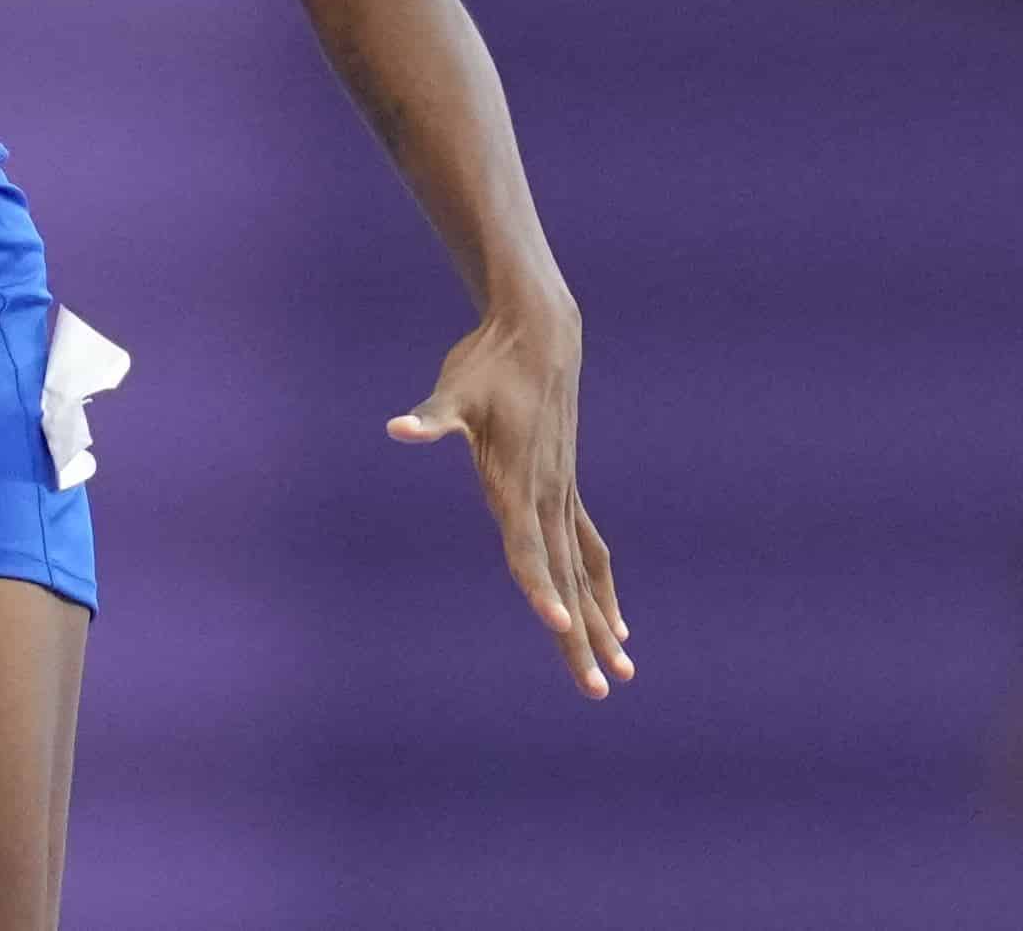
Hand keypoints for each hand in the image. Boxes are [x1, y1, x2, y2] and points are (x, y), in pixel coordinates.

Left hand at [388, 303, 633, 699]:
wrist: (539, 333)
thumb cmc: (487, 364)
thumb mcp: (454, 390)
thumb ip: (431, 418)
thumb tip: (399, 427)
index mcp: (517, 481)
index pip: (527, 547)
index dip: (540, 587)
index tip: (558, 626)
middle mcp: (546, 495)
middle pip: (563, 577)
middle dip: (579, 636)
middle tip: (596, 689)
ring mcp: (562, 493)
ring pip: (585, 571)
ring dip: (602, 622)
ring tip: (623, 670)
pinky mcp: (566, 486)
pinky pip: (591, 548)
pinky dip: (602, 587)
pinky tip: (617, 624)